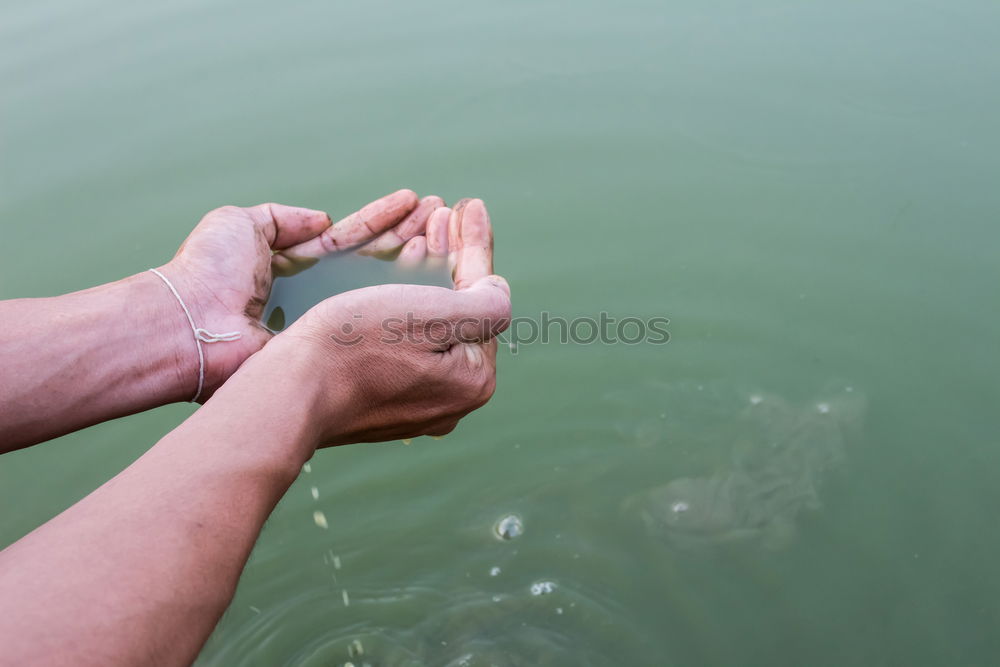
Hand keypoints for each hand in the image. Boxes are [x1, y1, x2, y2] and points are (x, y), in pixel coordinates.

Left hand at [156, 189, 443, 399]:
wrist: (191, 325)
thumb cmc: (208, 271)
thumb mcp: (240, 224)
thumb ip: (284, 217)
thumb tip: (324, 219)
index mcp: (294, 263)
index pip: (349, 237)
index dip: (383, 220)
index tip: (416, 202)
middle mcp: (317, 293)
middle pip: (373, 259)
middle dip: (409, 235)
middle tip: (445, 217)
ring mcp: (328, 319)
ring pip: (380, 284)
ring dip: (414, 256)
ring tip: (448, 231)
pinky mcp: (334, 341)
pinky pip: (373, 313)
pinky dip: (402, 291)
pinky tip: (429, 267)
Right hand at [257, 198, 508, 447]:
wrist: (289, 391)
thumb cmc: (356, 346)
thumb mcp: (436, 314)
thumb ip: (487, 301)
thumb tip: (496, 289)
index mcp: (473, 380)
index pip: (483, 298)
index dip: (475, 246)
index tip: (472, 205)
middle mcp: (450, 399)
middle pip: (457, 312)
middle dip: (451, 255)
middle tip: (446, 212)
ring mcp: (415, 403)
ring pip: (429, 325)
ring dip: (427, 273)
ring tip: (422, 230)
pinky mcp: (380, 400)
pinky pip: (402, 342)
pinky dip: (402, 304)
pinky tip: (395, 273)